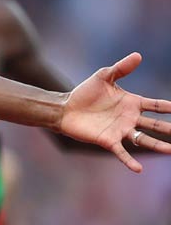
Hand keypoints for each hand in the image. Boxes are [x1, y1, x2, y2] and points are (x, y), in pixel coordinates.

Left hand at [59, 53, 170, 172]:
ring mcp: (120, 130)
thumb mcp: (103, 77)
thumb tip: (138, 55)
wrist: (65, 108)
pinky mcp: (108, 140)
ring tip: (170, 150)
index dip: (168, 107)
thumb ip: (121, 68)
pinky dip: (129, 161)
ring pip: (143, 140)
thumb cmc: (85, 93)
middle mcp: (129, 118)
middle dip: (168, 129)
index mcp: (131, 103)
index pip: (155, 105)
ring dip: (157, 145)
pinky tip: (139, 169)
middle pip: (154, 125)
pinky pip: (121, 152)